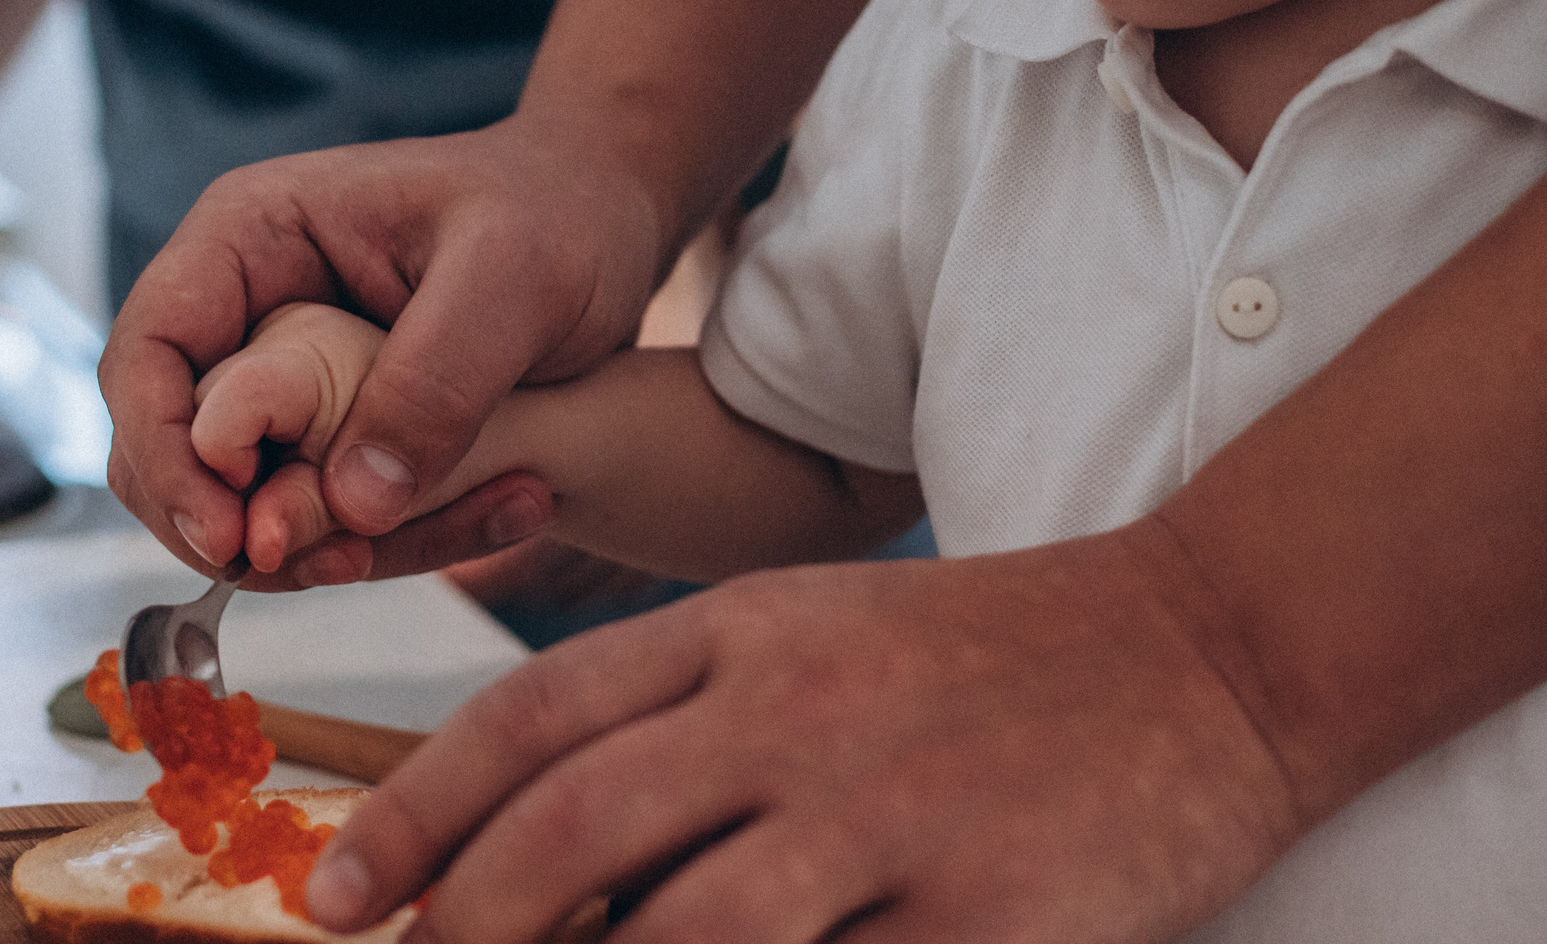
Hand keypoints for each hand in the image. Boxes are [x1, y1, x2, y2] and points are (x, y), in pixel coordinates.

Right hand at [101, 118, 666, 580]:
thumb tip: (352, 505)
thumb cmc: (559, 213)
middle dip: (227, 525)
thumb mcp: (512, 279)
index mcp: (248, 236)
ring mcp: (282, 370)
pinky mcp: (331, 425)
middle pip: (165, 444)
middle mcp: (243, 306)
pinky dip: (381, 540)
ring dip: (315, 546)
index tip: (229, 538)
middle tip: (336, 566)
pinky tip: (494, 515)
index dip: (163, 456)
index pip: (144, 356)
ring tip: (443, 537)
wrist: (607, 220)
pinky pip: (319, 509)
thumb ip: (434, 382)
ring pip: (237, 496)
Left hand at [306, 528, 1308, 943]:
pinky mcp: (989, 916)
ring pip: (684, 933)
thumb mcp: (812, 637)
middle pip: (578, 827)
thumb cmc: (982, 661)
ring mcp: (895, 814)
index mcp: (744, 631)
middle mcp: (799, 712)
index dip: (417, 813)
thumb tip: (531, 856)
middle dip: (464, 920)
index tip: (340, 897)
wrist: (1207, 646)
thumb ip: (678, 722)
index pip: (535, 714)